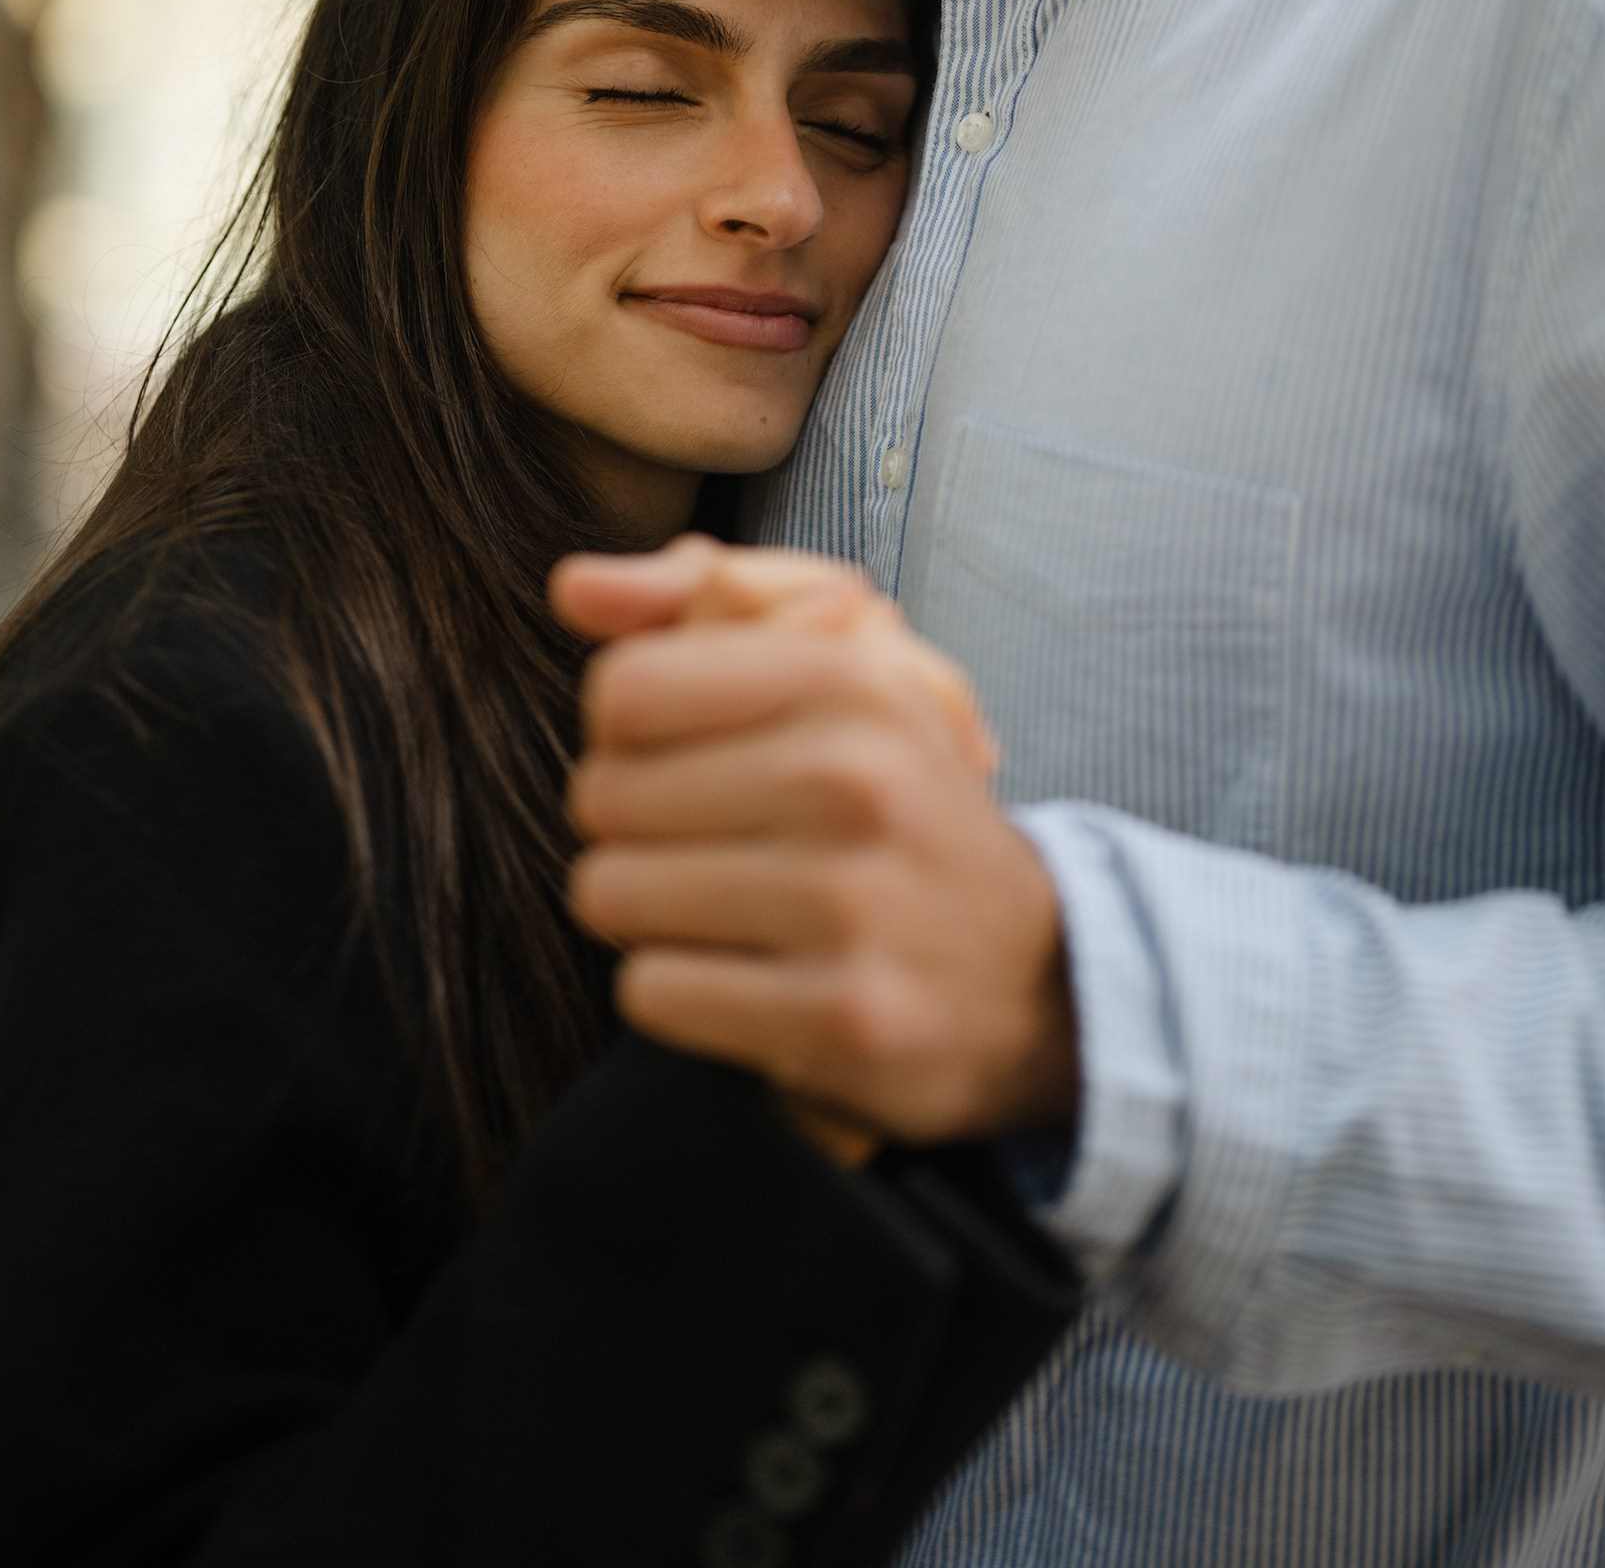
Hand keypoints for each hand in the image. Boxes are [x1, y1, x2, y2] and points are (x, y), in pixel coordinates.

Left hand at [551, 539, 1077, 1146]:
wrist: (1034, 972)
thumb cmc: (898, 806)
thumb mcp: (839, 671)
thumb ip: (702, 605)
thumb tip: (569, 586)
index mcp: (850, 678)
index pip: (623, 688)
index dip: (626, 732)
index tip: (680, 758)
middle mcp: (854, 780)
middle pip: (603, 794)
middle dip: (632, 827)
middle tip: (710, 844)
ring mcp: (852, 904)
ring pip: (612, 895)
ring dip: (648, 912)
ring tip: (724, 908)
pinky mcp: (841, 1018)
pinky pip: (651, 991)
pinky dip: (677, 989)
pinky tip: (746, 973)